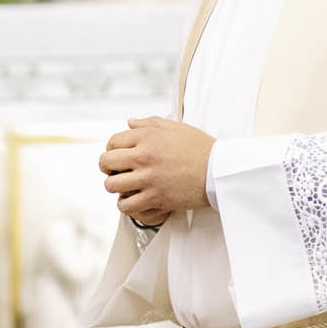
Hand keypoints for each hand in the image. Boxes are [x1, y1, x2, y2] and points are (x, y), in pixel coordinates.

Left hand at [99, 117, 213, 220]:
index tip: (118, 156)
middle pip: (106, 162)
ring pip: (111, 185)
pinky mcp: (155, 198)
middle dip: (108, 167)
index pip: (112, 142)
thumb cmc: (202, 149)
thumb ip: (150, 123)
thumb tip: (130, 122)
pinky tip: (134, 200)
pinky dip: (126, 205)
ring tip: (125, 186)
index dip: (112, 149)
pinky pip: (126, 205)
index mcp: (147, 137)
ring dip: (115, 186)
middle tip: (117, 171)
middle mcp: (143, 156)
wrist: (221, 171)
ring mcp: (148, 178)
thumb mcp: (177, 128)